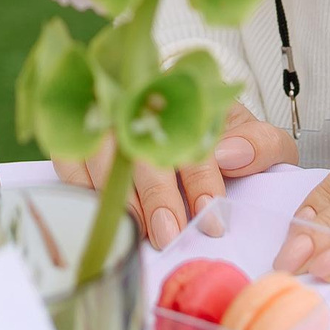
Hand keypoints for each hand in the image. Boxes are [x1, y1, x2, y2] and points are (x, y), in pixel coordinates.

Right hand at [54, 102, 297, 245]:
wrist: (187, 113)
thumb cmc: (224, 136)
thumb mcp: (258, 135)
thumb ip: (259, 144)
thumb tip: (231, 155)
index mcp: (191, 94)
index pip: (192, 135)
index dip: (201, 179)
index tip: (211, 217)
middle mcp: (143, 97)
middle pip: (142, 144)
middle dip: (156, 195)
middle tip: (168, 236)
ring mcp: (106, 113)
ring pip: (102, 152)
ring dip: (120, 198)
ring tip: (140, 234)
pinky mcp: (78, 133)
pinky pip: (69, 161)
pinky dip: (83, 192)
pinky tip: (106, 219)